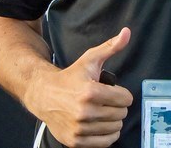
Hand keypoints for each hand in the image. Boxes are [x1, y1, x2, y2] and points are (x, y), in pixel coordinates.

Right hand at [26, 29, 133, 147]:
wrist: (43, 94)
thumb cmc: (69, 77)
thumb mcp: (90, 59)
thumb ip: (111, 47)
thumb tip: (126, 33)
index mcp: (90, 92)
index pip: (125, 99)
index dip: (123, 94)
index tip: (115, 92)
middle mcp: (84, 112)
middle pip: (121, 114)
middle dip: (118, 106)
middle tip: (107, 101)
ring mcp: (79, 128)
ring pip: (115, 129)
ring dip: (113, 121)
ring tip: (103, 112)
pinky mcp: (75, 140)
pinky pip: (104, 143)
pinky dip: (107, 136)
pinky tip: (101, 125)